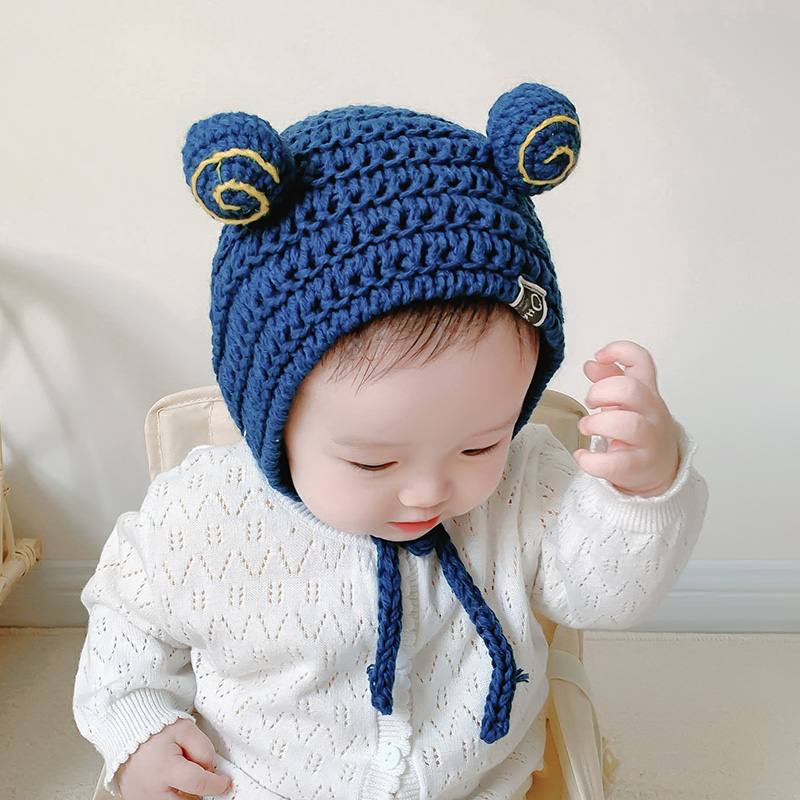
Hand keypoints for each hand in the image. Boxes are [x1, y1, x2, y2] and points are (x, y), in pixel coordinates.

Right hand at [116, 718, 231, 799]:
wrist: (127, 733)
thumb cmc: (156, 730)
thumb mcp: (185, 729)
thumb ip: (202, 748)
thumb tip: (210, 769)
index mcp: (165, 769)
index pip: (198, 784)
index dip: (217, 785)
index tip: (226, 783)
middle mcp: (152, 790)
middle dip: (200, 796)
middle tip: (206, 784)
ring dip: (186, 797)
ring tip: (185, 781)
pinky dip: (172, 797)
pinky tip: (174, 786)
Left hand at [573, 341, 679, 496]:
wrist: (661, 470)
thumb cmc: (640, 430)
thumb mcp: (627, 401)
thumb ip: (610, 379)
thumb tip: (592, 364)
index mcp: (647, 391)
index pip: (642, 360)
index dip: (620, 350)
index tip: (600, 356)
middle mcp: (651, 413)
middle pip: (630, 390)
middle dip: (600, 392)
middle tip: (590, 402)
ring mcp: (648, 440)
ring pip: (626, 425)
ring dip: (596, 424)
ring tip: (586, 427)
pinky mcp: (637, 466)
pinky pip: (612, 463)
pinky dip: (590, 460)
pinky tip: (583, 456)